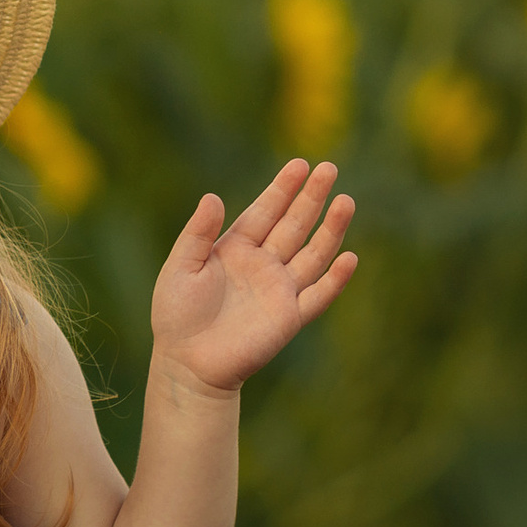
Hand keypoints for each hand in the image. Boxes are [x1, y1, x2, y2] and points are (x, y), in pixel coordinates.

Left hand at [152, 158, 357, 393]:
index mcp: (236, 248)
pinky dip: (335, 279)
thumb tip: (212, 196)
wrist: (186, 362)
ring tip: (346, 201)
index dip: (282, 189)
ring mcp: (279, 290)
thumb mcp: (181, 267)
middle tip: (329, 169)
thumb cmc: (177, 314)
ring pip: (312, 254)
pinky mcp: (290, 317)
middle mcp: (263, 264)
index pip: (264, 212)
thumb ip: (198, 233)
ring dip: (331, 230)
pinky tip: (349, 257)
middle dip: (311, 198)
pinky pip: (318, 295)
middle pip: (293, 225)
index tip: (300, 164)